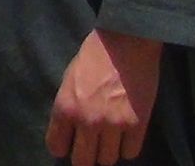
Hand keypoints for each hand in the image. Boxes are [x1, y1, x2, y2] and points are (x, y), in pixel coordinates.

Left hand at [47, 30, 162, 165]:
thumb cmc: (93, 56)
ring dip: (108, 152)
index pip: (56, 147)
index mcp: (65, 108)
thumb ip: (68, 107)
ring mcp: (113, 124)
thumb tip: (69, 131)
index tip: (69, 145)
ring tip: (109, 140)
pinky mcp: (138, 124)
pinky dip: (128, 148)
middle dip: (85, 158)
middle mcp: (87, 121)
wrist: (127, 41)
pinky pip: (131, 153)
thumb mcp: (69, 80)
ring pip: (108, 160)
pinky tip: (126, 136)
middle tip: (90, 149)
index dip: (63, 148)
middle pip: (83, 161)